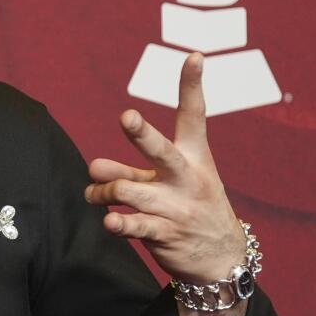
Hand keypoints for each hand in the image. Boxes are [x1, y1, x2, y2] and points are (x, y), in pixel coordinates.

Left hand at [83, 52, 247, 282]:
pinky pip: (134, 225)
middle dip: (142, 134)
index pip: (195, 116)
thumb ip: (129, 172)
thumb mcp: (166, 184)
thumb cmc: (188, 208)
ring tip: (96, 194)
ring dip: (104, 190)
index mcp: (195, 157)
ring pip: (129, 190)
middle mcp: (188, 179)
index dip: (192, 86)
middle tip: (127, 116)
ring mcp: (178, 207)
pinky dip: (118, 223)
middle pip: (162, 152)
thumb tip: (93, 165)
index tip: (194, 56)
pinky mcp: (166, 234)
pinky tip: (109, 221)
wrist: (222, 259)